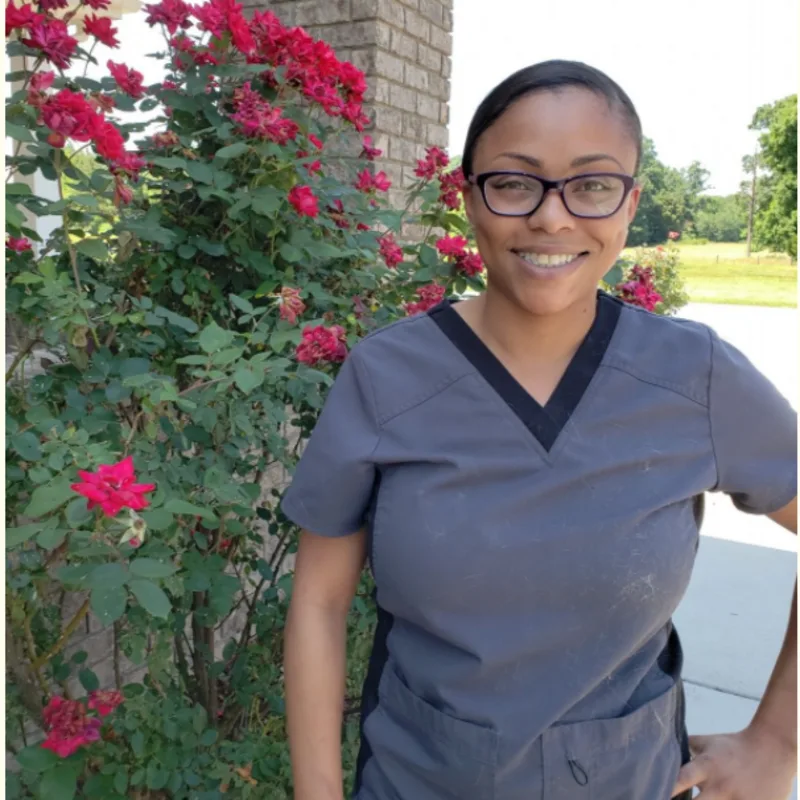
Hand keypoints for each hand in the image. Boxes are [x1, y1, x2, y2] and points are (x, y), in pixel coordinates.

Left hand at [672, 726, 795, 798]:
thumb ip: (686, 749)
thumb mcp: (707, 742)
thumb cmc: (734, 746)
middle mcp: (721, 786)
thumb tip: (663, 753)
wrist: (772, 749)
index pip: (682, 779)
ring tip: (708, 799)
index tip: (653, 795)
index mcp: (706, 766)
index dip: (667, 789)